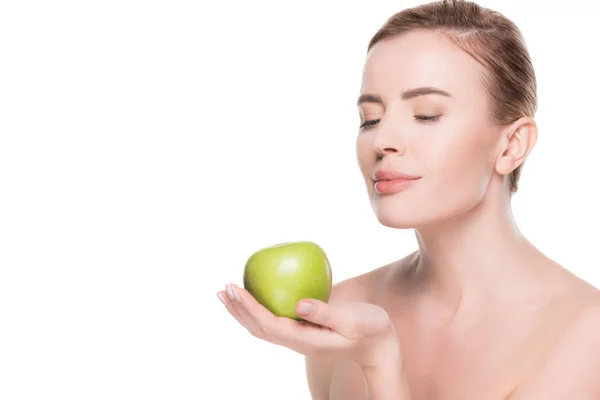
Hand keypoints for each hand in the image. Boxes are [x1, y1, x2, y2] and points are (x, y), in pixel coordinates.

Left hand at [217, 283, 398, 368]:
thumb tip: (299, 304)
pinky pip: (275, 320)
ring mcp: (299, 337)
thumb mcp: (353, 321)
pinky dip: (259, 308)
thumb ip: (327, 312)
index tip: (234, 289)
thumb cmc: (370, 330)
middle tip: (223, 288)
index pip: (269, 324)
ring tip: (228, 294)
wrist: (379, 346)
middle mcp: (297, 341)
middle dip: (239, 309)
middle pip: (259, 328)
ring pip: (263, 327)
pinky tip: (257, 294)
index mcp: (306, 340)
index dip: (249, 307)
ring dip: (243, 311)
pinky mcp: (303, 330)